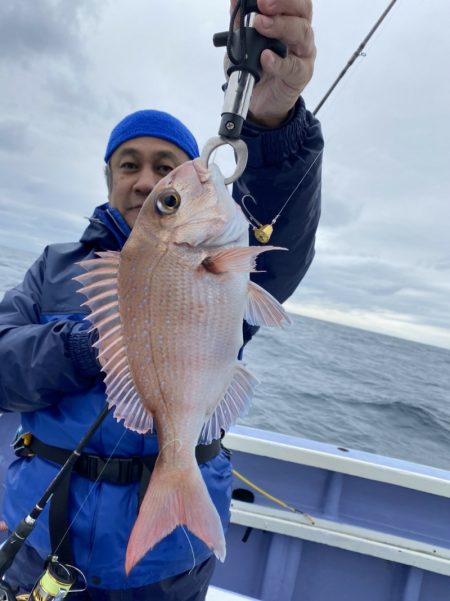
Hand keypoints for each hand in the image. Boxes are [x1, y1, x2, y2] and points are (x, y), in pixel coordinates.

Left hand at [230, 0, 315, 127]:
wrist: (258, 101)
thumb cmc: (256, 68)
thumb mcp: (243, 41)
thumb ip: (240, 19)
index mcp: (289, 19)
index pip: (292, 0)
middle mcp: (300, 33)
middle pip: (302, 10)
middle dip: (283, 3)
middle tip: (262, 4)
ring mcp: (303, 54)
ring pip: (302, 33)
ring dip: (281, 26)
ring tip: (260, 25)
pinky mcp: (301, 76)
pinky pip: (294, 67)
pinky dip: (279, 62)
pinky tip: (266, 57)